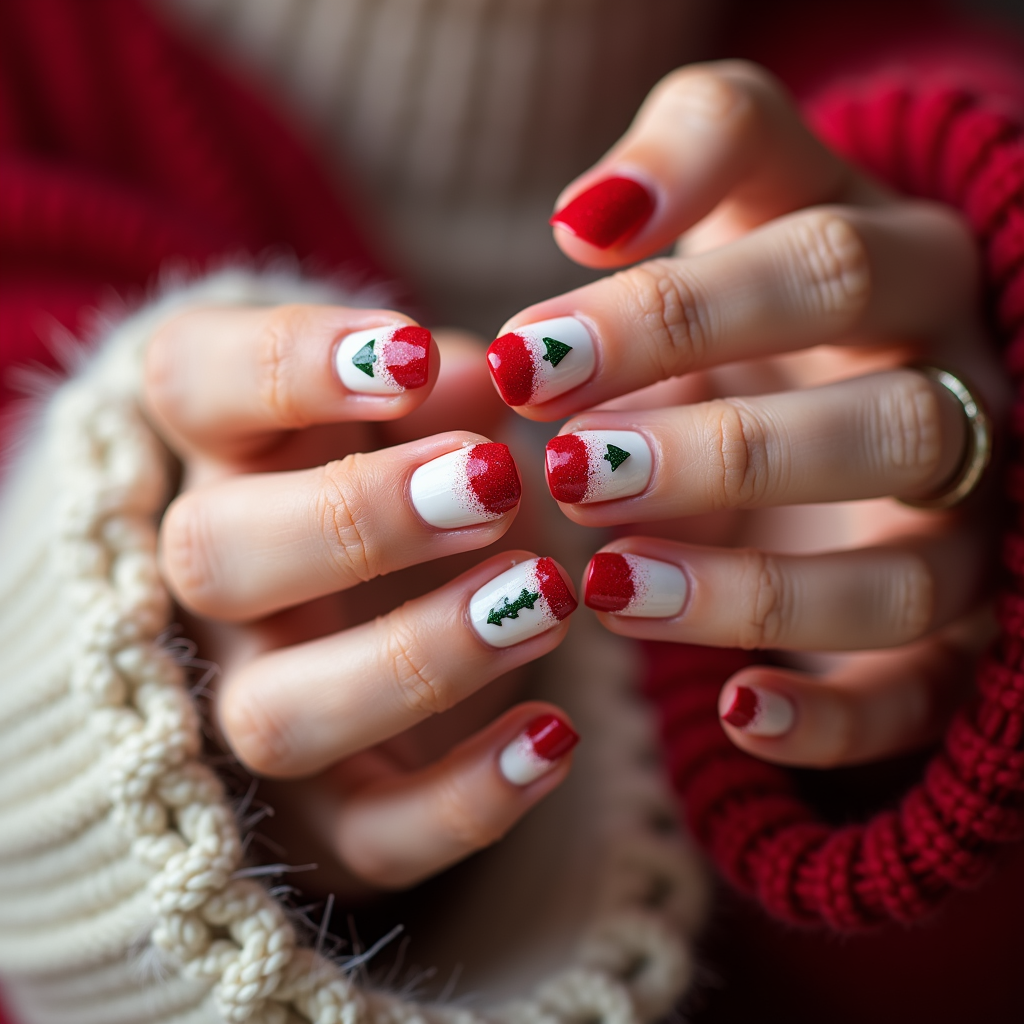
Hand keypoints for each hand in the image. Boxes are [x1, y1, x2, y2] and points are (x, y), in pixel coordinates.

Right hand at [144, 304, 578, 892]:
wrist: (394, 625)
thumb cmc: (408, 486)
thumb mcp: (418, 416)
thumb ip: (445, 385)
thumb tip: (492, 371)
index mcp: (230, 453)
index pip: (192, 383)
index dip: (288, 365)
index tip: (408, 351)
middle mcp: (218, 591)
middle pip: (214, 558)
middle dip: (357, 519)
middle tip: (490, 484)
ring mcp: (262, 708)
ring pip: (280, 714)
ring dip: (418, 658)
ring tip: (545, 598)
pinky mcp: (330, 820)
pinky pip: (373, 835)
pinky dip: (466, 798)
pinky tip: (555, 735)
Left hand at [488, 61, 1007, 768]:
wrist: (827, 380)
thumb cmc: (756, 293)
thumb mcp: (739, 194)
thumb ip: (690, 155)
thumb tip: (590, 214)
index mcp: (907, 273)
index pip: (821, 265)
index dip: (673, 310)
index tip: (528, 354)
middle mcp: (960, 393)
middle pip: (885, 423)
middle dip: (721, 454)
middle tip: (566, 473)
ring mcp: (964, 524)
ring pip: (907, 574)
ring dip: (757, 592)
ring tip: (604, 586)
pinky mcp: (950, 632)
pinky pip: (924, 689)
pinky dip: (837, 718)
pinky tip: (735, 713)